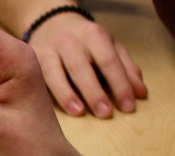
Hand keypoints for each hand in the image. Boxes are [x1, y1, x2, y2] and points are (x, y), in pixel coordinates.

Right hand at [28, 14, 145, 117]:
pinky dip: (53, 93)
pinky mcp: (34, 59)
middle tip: (106, 113)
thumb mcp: (109, 46)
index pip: (109, 60)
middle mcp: (70, 40)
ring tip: (80, 112)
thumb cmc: (85, 41)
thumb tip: (140, 93)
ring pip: (57, 72)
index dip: (120, 84)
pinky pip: (42, 78)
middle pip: (82, 67)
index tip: (128, 106)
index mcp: (94, 34)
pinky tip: (61, 106)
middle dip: (95, 91)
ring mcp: (49, 49)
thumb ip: (126, 68)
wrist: (50, 22)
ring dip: (68, 94)